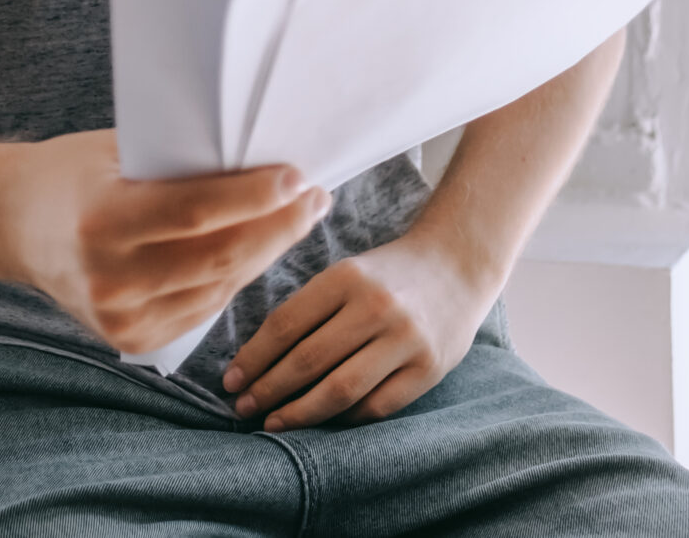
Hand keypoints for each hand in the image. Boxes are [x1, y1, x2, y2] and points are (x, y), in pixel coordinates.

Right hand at [2, 130, 330, 356]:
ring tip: (298, 219)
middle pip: (220, 257)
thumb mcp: (116, 153)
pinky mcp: (131, 339)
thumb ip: (177, 165)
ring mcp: (120, 317)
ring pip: (221, 286)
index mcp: (101, 220)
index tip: (298, 178)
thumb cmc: (72, 174)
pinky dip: (236, 279)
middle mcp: (109, 277)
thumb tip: (261, 161)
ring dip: (268, 253)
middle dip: (279, 227)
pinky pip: (205, 309)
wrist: (13, 225)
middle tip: (315, 199)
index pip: (195, 212)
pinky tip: (259, 251)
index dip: (255, 197)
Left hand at [222, 232, 492, 429]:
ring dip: (300, 413)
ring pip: (340, 390)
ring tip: (273, 423)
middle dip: (268, 389)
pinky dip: (345, 419)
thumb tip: (258, 359)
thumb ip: (309, 309)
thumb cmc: (388, 274)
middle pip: (308, 360)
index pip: (286, 325)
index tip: (230, 380)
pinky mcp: (428, 368)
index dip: (253, 358)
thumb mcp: (347, 273)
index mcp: (346, 277)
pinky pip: (377, 406)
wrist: (458, 266)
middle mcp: (376, 307)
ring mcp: (405, 340)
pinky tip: (323, 423)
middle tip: (242, 408)